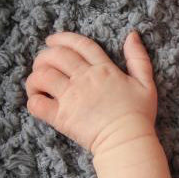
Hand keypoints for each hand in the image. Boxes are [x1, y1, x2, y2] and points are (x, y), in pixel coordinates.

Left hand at [25, 31, 156, 153]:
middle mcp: (84, 79)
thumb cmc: (138, 116)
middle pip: (56, 56)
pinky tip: (37, 101)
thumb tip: (132, 36)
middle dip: (44, 56)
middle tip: (41, 64)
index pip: (80, 45)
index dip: (63, 38)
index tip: (51, 40)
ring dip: (35, 77)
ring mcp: (71, 97)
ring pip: (42, 76)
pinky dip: (33, 100)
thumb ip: (138, 58)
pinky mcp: (62, 117)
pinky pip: (38, 104)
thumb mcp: (146, 83)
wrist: (127, 141)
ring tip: (36, 84)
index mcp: (103, 69)